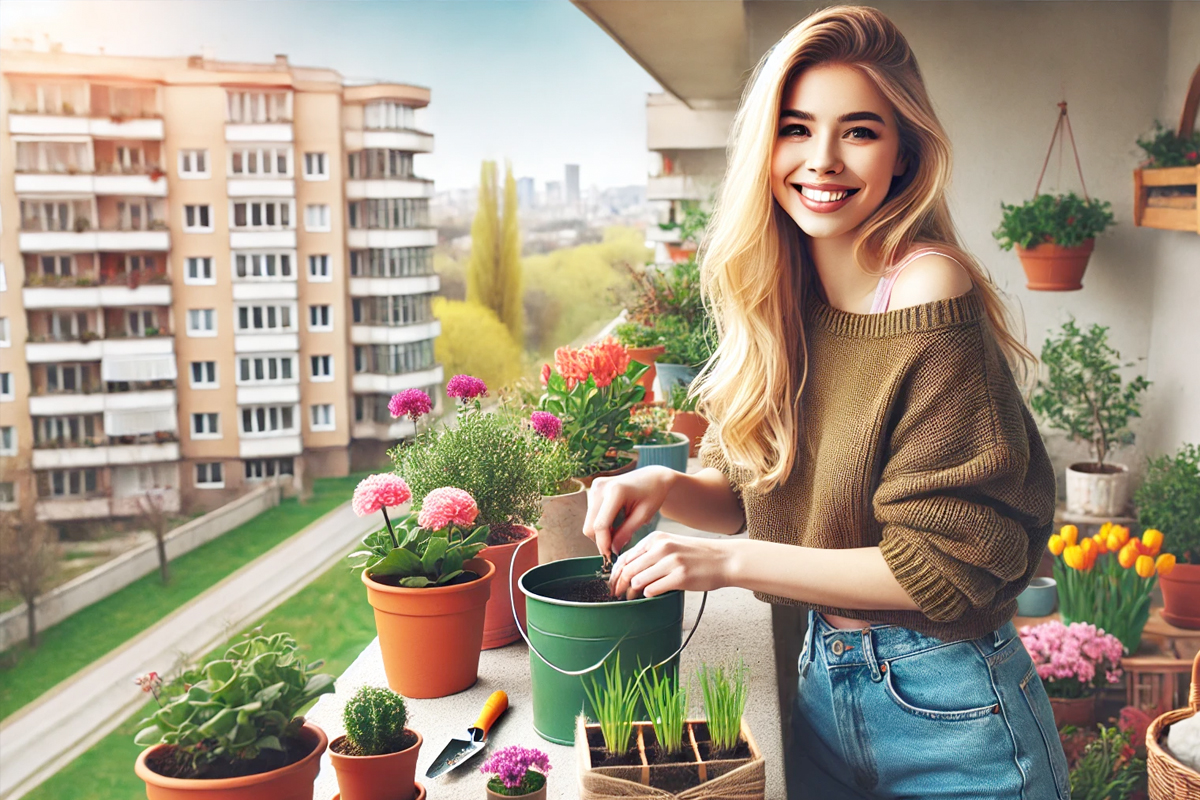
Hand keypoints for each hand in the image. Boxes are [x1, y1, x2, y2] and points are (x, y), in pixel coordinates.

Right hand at [582, 466, 673, 558]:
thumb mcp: (644, 515)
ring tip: (619, 535)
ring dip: (601, 533)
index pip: (601, 525)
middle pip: (590, 526)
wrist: (652, 477)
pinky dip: (601, 525)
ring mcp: (595, 487)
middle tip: (617, 549)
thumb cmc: (653, 494)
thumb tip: (612, 550)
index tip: (611, 557)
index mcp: (615, 491)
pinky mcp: (593, 490)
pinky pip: (592, 515)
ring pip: (589, 522)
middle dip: (602, 541)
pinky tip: (615, 526)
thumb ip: (626, 532)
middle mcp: (600, 487)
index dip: (604, 544)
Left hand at [608, 531, 732, 598]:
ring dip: (631, 593)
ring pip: (638, 580)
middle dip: (619, 585)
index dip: (615, 573)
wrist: (724, 559)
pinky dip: (648, 595)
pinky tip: (650, 595)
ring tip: (631, 598)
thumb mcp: (671, 545)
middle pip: (628, 570)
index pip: (626, 556)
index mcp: (656, 538)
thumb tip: (627, 571)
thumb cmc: (697, 555)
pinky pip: (653, 589)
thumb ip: (650, 554)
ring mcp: (671, 562)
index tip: (612, 583)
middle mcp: (662, 547)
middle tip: (616, 595)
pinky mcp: (680, 577)